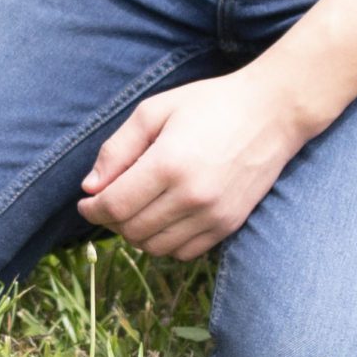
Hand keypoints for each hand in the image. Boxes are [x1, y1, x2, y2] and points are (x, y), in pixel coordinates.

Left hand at [76, 70, 316, 259]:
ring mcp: (214, 215)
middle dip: (111, 220)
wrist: (272, 113)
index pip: (115, 206)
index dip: (92, 209)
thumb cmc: (210, 104)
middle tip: (109, 200)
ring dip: (137, 233)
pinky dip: (165, 243)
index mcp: (169, 163)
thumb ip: (118, 148)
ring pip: (156, 247)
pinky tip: (164, 217)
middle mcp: (192, 196)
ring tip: (136, 208)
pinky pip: (184, 252)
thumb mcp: (155, 110)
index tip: (85, 202)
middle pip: (132, 230)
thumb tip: (90, 187)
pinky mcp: (229, 225)